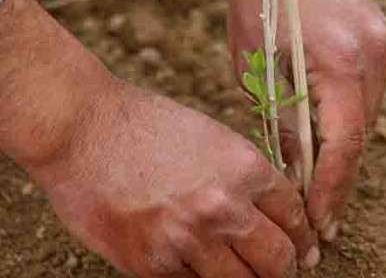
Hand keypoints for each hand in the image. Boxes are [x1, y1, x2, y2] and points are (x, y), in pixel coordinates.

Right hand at [34, 78, 319, 276]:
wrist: (82, 127)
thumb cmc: (142, 123)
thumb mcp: (208, 136)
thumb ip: (239, 174)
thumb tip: (265, 212)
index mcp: (243, 167)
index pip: (294, 215)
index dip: (302, 235)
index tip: (304, 247)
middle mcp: (223, 207)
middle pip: (278, 261)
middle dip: (285, 268)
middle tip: (285, 270)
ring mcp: (187, 241)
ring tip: (244, 274)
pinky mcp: (152, 266)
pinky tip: (199, 270)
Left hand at [226, 0, 385, 239]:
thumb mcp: (255, 62)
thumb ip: (280, 115)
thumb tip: (293, 169)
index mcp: (338, 58)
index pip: (344, 145)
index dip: (331, 191)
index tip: (319, 226)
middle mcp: (372, 51)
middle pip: (362, 134)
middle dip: (340, 177)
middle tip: (315, 218)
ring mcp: (383, 39)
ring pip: (369, 113)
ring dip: (346, 146)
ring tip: (319, 184)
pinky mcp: (382, 32)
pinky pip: (370, 87)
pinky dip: (351, 114)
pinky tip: (329, 134)